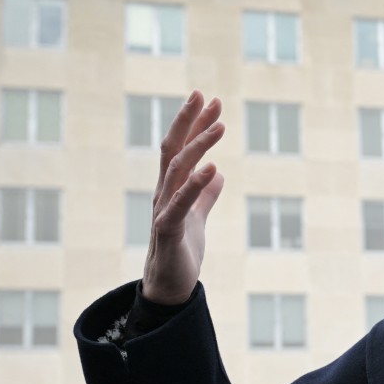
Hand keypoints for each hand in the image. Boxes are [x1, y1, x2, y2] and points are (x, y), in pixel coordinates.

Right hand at [143, 90, 225, 304]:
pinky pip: (180, 203)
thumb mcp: (198, 218)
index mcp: (171, 188)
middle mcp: (163, 193)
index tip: (208, 99)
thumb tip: (216, 173)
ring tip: (220, 126)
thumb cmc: (181, 252)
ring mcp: (164, 209)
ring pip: (178, 170)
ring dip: (199, 146)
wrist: (169, 287)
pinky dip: (195, 184)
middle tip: (206, 95)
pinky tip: (212, 167)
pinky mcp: (169, 230)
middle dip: (190, 121)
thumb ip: (204, 195)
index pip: (180, 148)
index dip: (193, 124)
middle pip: (174, 149)